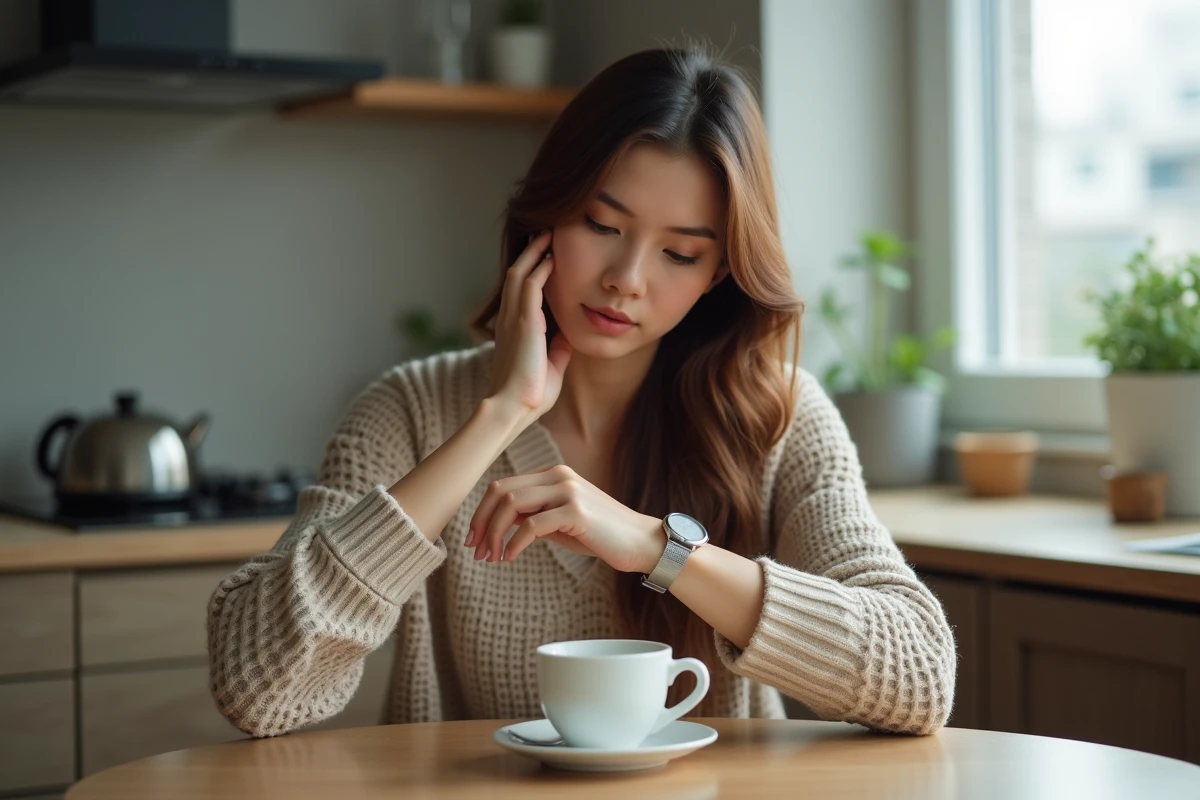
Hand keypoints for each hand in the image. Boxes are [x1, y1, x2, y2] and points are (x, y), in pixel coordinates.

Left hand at [464, 464, 665, 573]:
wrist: (641, 541)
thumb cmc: (600, 534)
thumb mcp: (560, 521)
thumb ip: (533, 515)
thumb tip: (500, 524)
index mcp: (552, 473)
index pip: (503, 485)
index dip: (482, 512)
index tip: (474, 539)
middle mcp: (557, 475)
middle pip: (501, 491)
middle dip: (481, 522)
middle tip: (475, 551)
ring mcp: (567, 490)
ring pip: (512, 504)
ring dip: (494, 534)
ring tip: (490, 557)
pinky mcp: (575, 510)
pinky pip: (531, 525)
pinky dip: (513, 544)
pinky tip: (510, 558)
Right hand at [488, 230, 572, 421]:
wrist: (514, 408)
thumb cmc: (531, 394)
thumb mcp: (551, 366)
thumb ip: (558, 349)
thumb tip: (569, 336)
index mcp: (512, 331)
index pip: (519, 293)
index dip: (531, 273)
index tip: (546, 258)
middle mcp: (508, 320)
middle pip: (515, 275)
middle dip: (530, 254)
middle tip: (544, 236)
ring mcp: (513, 319)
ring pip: (519, 274)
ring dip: (533, 254)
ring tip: (547, 236)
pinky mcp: (523, 322)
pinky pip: (529, 286)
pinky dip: (540, 269)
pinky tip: (552, 257)